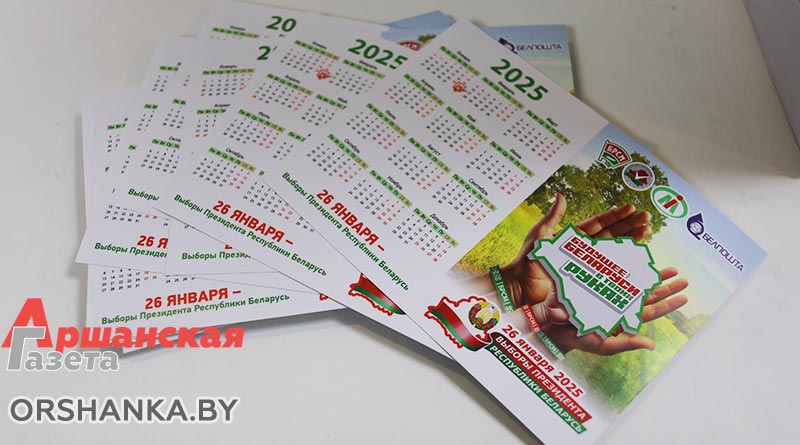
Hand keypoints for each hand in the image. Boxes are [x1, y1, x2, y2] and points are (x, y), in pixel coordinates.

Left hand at [499, 193, 651, 307]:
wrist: (521, 286)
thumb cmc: (527, 260)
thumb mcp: (540, 235)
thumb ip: (553, 217)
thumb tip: (561, 194)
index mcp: (574, 236)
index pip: (599, 223)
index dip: (615, 215)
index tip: (631, 208)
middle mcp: (583, 249)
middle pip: (612, 234)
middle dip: (630, 225)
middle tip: (647, 218)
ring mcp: (587, 264)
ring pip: (615, 250)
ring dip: (631, 240)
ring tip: (647, 232)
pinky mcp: (588, 279)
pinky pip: (609, 269)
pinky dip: (624, 262)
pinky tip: (638, 255)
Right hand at [531, 267, 688, 354]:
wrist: (553, 326)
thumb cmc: (577, 338)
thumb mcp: (602, 345)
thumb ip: (626, 343)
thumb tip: (651, 345)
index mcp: (624, 320)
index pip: (651, 311)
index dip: (668, 305)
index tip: (685, 297)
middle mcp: (620, 305)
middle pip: (649, 296)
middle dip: (667, 288)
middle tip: (685, 279)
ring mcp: (610, 294)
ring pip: (638, 283)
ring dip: (654, 276)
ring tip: (672, 268)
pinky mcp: (597, 284)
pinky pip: (618, 273)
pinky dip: (630, 267)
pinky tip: (641, 260)